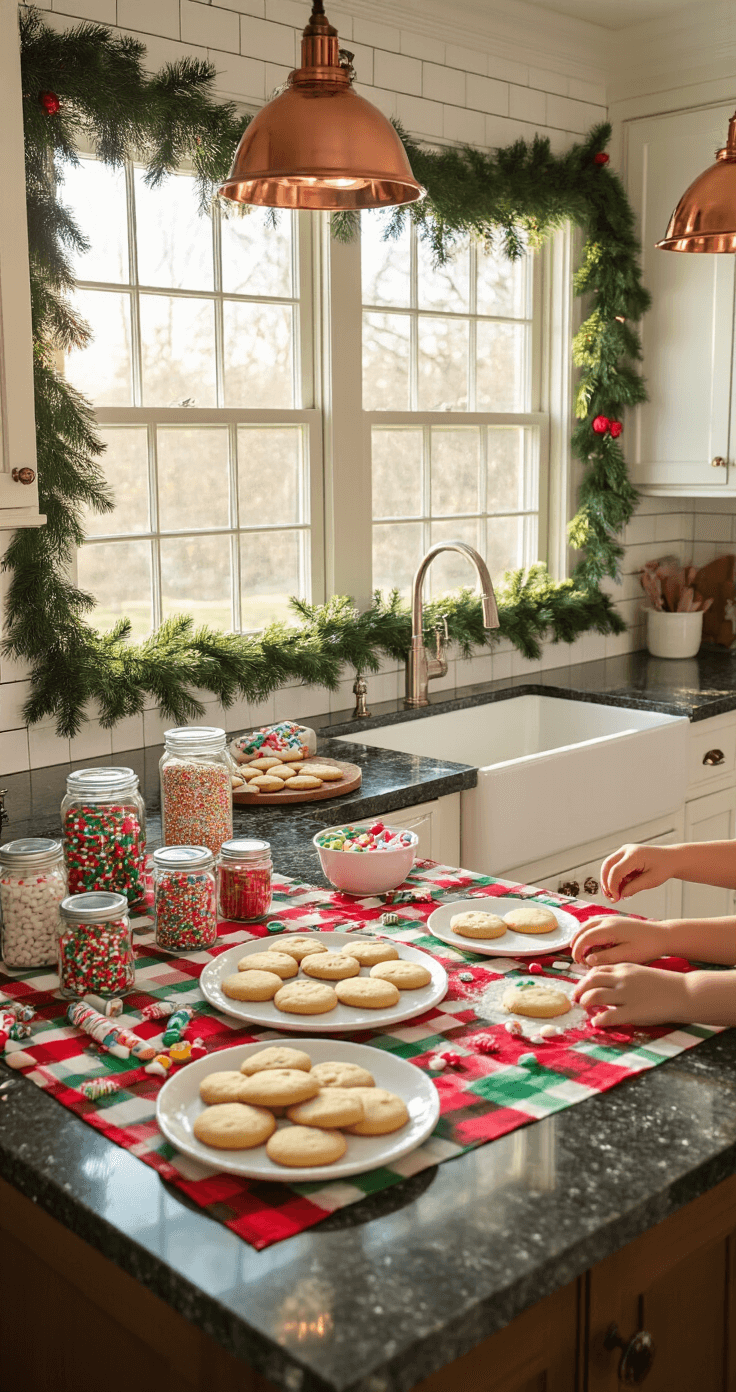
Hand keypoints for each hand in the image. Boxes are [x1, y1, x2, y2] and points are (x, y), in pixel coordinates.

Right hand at [570, 914, 668, 965]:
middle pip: (583, 929)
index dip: (577, 950)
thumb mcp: (627, 956)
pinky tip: (592, 942)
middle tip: (577, 958)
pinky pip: (595, 923)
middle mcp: (607, 920)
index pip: (585, 938)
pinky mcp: (615, 920)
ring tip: (582, 951)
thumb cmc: (646, 947)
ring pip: (588, 924)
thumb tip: (588, 959)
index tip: (578, 962)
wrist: (662, 935)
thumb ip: (606, 957)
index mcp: (609, 929)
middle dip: (576, 943)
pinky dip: (588, 931)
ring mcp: (611, 918)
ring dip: (581, 936)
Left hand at [573, 962, 687, 1026]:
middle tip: (577, 999)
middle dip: (579, 990)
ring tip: (586, 1010)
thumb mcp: (641, 972)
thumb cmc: (665, 984)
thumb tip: (607, 985)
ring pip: (593, 996)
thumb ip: (623, 976)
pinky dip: (598, 1020)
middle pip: (590, 981)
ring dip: (586, 1003)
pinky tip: (597, 1023)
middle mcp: (622, 979)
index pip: (596, 970)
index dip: (586, 979)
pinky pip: (608, 1017)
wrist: (685, 992)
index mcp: (624, 968)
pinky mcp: (632, 1012)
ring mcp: (626, 995)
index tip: (583, 986)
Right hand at [600, 843, 675, 901]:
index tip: (616, 899)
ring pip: (608, 866)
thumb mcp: (651, 881)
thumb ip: (634, 887)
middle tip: (610, 898)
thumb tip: (619, 895)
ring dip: (608, 881)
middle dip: (605, 883)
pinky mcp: (624, 856)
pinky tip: (620, 889)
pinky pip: (614, 867)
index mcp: (634, 854)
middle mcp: (626, 850)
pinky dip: (614, 879)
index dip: (612, 886)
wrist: (671, 858)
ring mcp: (624, 852)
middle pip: (607, 866)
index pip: (615, 870)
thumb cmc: (664, 867)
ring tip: (614, 896)